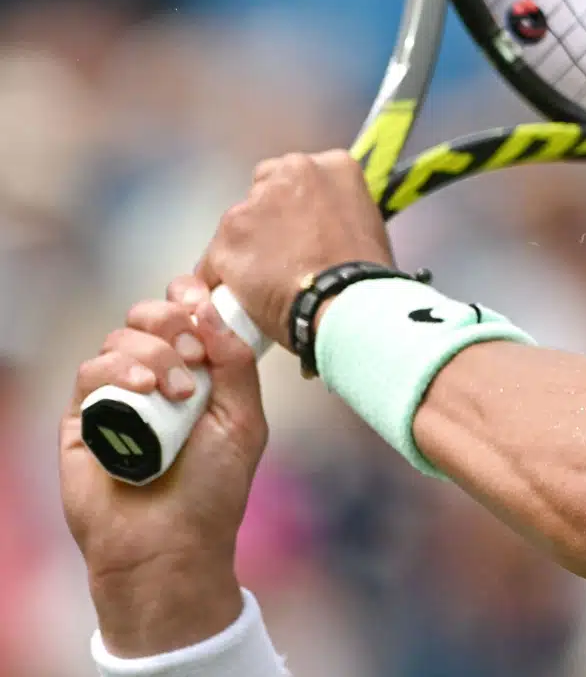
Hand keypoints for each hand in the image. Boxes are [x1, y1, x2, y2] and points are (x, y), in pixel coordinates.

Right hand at [61, 277, 264, 655]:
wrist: (170, 545)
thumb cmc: (212, 490)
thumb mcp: (244, 421)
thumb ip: (235, 363)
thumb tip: (211, 308)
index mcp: (197, 374)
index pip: (186, 315)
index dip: (191, 298)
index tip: (202, 299)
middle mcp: (157, 378)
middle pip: (150, 316)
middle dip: (172, 320)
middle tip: (193, 353)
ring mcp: (119, 396)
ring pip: (121, 338)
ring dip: (153, 353)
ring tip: (175, 394)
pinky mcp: (83, 418)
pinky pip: (90, 371)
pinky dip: (118, 369)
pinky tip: (144, 389)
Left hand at [198, 149, 393, 347]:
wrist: (347, 304)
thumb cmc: (367, 274)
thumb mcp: (367, 224)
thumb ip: (337, 212)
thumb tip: (321, 229)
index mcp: (332, 165)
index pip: (301, 174)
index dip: (299, 205)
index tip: (305, 229)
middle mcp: (289, 173)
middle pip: (264, 188)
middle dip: (269, 216)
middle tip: (285, 253)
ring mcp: (252, 206)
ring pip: (238, 224)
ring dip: (247, 247)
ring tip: (266, 282)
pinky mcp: (226, 240)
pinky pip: (214, 261)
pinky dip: (223, 278)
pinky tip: (240, 298)